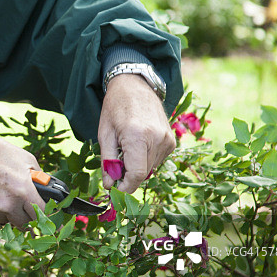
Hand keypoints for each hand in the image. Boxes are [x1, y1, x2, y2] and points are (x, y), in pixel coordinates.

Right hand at [0, 131, 45, 225]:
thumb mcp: (26, 159)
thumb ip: (39, 179)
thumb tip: (46, 193)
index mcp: (23, 190)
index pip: (42, 215)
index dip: (47, 217)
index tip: (50, 221)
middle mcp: (7, 204)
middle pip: (26, 225)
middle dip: (29, 218)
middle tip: (25, 208)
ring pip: (8, 222)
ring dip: (10, 214)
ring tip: (3, 195)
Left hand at [98, 73, 174, 192]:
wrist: (135, 86)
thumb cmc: (115, 108)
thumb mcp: (105, 134)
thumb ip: (108, 162)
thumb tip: (109, 186)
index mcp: (138, 136)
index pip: (136, 175)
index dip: (125, 187)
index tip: (114, 190)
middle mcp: (157, 139)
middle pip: (142, 174)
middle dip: (127, 176)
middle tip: (114, 166)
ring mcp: (167, 140)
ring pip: (150, 168)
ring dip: (136, 166)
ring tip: (125, 148)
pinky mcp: (172, 141)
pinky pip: (156, 160)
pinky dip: (145, 159)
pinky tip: (137, 144)